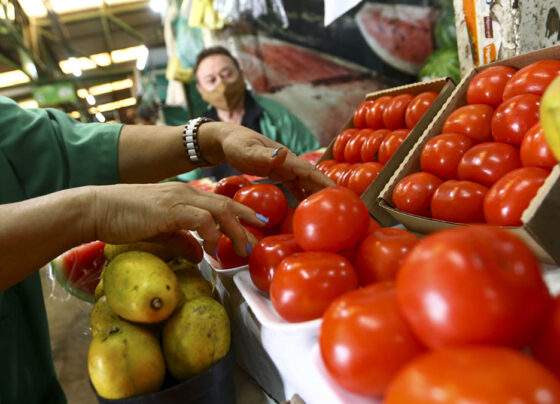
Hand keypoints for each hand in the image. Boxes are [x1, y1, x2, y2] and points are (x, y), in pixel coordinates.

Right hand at [91, 182, 263, 256]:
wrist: (96, 208)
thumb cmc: (124, 218)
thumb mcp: (159, 231)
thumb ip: (181, 241)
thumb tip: (199, 255)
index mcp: (184, 195)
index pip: (219, 202)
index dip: (240, 212)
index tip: (255, 225)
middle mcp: (185, 193)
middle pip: (225, 204)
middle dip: (246, 220)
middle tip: (259, 237)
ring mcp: (178, 199)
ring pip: (219, 210)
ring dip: (234, 230)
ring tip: (242, 248)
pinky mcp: (169, 209)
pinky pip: (200, 218)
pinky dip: (212, 232)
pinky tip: (213, 247)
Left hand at [202, 123, 334, 200]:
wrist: (226, 140)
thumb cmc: (235, 145)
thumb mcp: (246, 151)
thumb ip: (262, 155)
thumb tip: (282, 154)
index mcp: (286, 158)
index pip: (310, 172)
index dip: (325, 183)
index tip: (339, 194)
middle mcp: (289, 163)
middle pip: (312, 178)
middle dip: (327, 191)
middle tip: (341, 207)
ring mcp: (285, 168)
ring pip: (306, 183)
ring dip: (317, 195)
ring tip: (328, 211)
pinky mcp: (278, 173)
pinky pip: (295, 186)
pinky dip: (303, 196)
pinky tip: (306, 208)